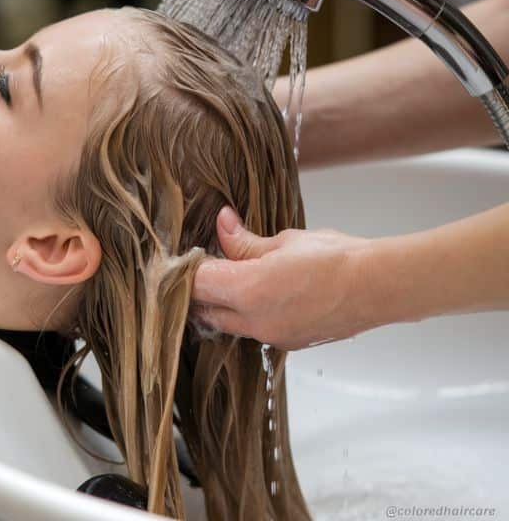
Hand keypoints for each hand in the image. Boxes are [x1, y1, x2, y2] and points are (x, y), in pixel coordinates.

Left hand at [191, 206, 377, 349]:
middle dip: (200, 290)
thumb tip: (223, 224)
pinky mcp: (288, 343)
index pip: (196, 283)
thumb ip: (245, 241)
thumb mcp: (284, 241)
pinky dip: (249, 314)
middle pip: (205, 309)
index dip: (187, 267)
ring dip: (224, 304)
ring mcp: (271, 336)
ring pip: (229, 323)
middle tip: (206, 266)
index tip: (190, 253)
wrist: (379, 286)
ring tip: (234, 277)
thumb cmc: (336, 259)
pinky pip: (255, 330)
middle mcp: (254, 321)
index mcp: (247, 291)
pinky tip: (264, 294)